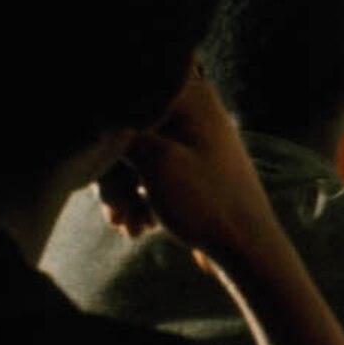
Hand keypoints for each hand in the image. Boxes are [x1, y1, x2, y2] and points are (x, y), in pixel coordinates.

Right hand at [110, 73, 287, 268]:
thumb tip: (96, 119)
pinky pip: (154, 169)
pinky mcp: (193, 162)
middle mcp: (195, 108)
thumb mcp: (156, 163)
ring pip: (139, 155)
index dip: (107, 143)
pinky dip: (142, 196)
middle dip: (117, 177)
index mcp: (192, 97)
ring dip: (127, 192)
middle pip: (130, 132)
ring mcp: (195, 136)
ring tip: (131, 227)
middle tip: (116, 217)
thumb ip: (121, 133)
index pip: (126, 107)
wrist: (247, 247)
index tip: (100, 178)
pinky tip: (140, 226)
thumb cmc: (207, 204)